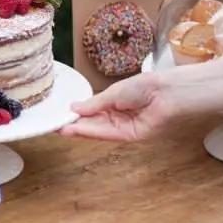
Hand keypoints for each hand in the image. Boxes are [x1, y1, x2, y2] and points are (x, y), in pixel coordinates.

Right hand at [58, 72, 180, 141]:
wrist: (166, 92)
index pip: (92, 111)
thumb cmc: (143, 86)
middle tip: (56, 125)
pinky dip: (91, 132)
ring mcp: (123, 127)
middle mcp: (117, 116)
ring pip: (98, 130)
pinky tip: (75, 129)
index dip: (77, 114)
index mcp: (114, 102)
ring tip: (61, 129)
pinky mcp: (129, 136)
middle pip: (93, 122)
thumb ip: (94, 104)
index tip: (60, 115)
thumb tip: (73, 107)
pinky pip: (107, 134)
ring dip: (79, 130)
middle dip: (75, 124)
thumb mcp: (113, 93)